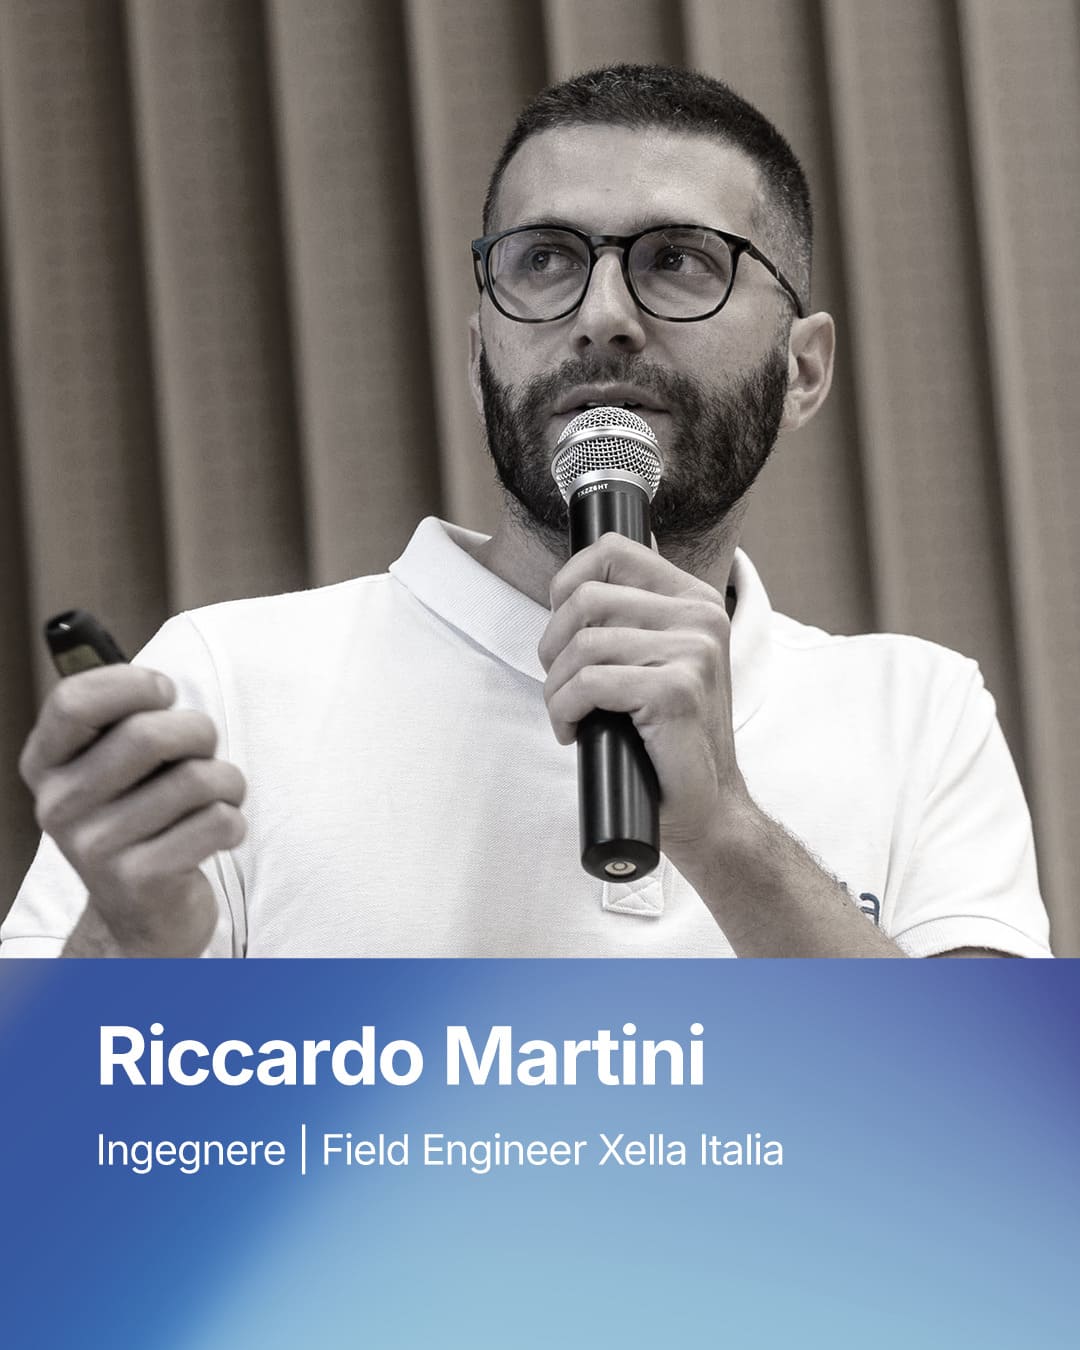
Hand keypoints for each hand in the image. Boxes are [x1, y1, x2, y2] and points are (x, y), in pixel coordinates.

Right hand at [18, 665, 246, 955]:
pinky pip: (218, 821)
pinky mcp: (141, 879)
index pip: (73, 701)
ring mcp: (96, 847)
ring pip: (196, 779)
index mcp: (46, 767)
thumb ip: (122, 722)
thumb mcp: (111, 771)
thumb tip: (158, 681)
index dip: (132, 684)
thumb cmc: (139, 821)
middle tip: (204, 750)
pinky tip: (217, 833)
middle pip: (149, 734)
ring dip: (228, 782)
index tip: (164, 694)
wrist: (140, 919)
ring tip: (217, 797)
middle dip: (199, 732)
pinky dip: (234, 821)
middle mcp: (59, 806)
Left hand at [539, 533, 749, 861]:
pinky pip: (589, 682)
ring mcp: (694, 650)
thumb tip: (571, 587)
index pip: (612, 550)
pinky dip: (565, 709)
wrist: (706, 808)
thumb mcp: (654, 660)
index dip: (566, 583)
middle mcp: (701, 615)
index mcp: (696, 599)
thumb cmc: (667, 738)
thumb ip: (630, 618)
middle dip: (553, 646)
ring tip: (568, 714)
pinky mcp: (677, 689)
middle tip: (561, 686)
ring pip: (583, 644)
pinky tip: (575, 732)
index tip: (561, 629)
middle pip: (587, 598)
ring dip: (556, 687)